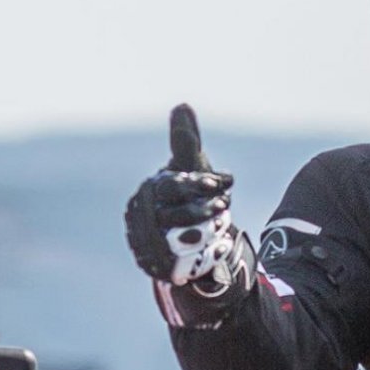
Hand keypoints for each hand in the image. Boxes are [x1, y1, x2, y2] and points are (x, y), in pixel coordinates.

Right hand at [125, 104, 239, 287]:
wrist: (179, 231)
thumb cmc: (184, 193)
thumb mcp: (188, 167)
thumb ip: (186, 142)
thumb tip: (182, 105)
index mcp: (151, 191)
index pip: (169, 187)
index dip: (194, 185)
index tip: (219, 182)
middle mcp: (144, 217)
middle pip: (171, 216)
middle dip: (200, 211)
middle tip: (225, 206)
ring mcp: (147, 242)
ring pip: (174, 241)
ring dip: (201, 235)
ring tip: (223, 228)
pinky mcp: (156, 265)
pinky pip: (176, 264)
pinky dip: (198, 257)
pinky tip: (218, 249)